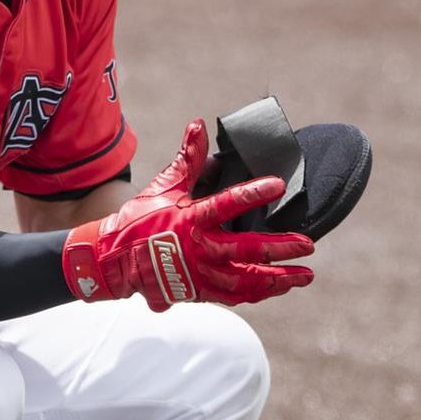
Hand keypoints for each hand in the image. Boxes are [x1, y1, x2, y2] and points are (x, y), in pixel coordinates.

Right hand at [62, 119, 315, 310]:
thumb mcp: (163, 186)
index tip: (278, 185)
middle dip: (282, 249)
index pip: (226, 203)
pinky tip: (277, 289)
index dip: (253, 193)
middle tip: (308, 246)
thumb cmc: (138, 221)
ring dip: (278, 279)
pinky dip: (258, 293)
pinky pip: (234, 295)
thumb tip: (198, 124)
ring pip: (247, 280)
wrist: (112, 261)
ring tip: (303, 276)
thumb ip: (188, 158)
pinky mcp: (198, 291)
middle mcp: (198, 249)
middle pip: (248, 250)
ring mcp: (200, 274)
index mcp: (190, 220)